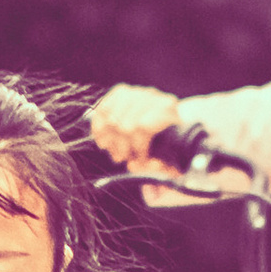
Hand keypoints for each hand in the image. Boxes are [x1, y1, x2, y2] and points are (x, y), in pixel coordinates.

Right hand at [88, 84, 190, 199]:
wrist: (171, 130)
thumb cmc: (171, 152)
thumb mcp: (172, 165)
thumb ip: (159, 174)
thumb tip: (143, 179)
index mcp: (171, 111)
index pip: (142, 125)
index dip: (137, 148)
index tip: (137, 161)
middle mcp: (155, 97)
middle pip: (125, 123)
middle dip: (122, 146)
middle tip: (122, 158)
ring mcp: (138, 93)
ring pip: (112, 117)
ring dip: (110, 139)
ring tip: (114, 151)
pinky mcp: (123, 92)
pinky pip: (103, 108)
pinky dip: (99, 127)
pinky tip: (102, 140)